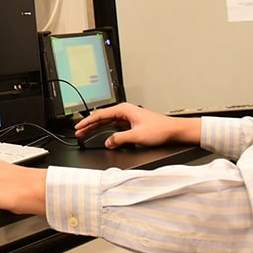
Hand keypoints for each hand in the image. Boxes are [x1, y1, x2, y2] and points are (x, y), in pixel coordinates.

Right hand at [74, 103, 199, 148]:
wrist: (173, 131)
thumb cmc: (159, 129)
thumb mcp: (136, 136)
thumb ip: (119, 139)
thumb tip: (108, 142)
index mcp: (124, 110)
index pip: (100, 115)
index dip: (87, 122)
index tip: (78, 127)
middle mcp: (125, 112)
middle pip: (102, 118)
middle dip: (89, 125)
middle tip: (78, 132)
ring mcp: (128, 117)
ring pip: (107, 122)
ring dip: (96, 128)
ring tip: (86, 133)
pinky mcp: (131, 124)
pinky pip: (114, 126)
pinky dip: (107, 131)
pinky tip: (103, 136)